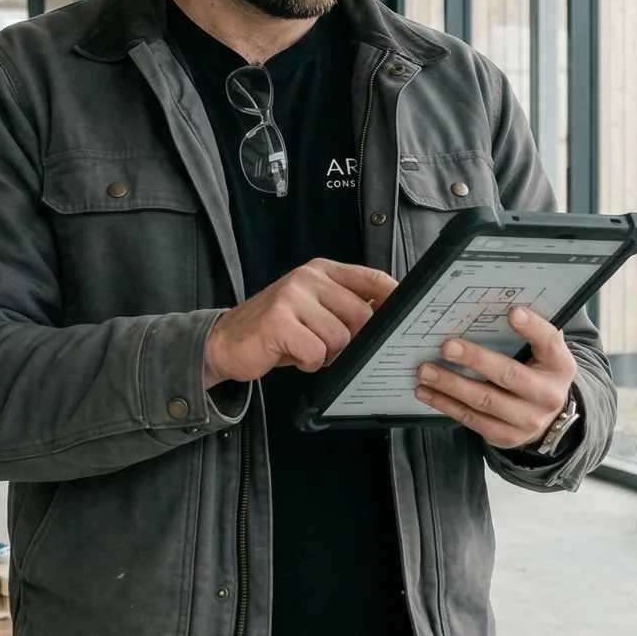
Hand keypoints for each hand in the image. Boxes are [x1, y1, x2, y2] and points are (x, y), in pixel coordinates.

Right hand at [205, 260, 398, 386]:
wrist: (226, 342)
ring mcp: (292, 297)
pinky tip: (292, 355)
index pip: (372, 278)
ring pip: (340, 338)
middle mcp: (307, 278)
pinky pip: (316, 353)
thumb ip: (345, 306)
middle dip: (353, 342)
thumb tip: (389, 319)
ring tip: (305, 349)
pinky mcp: (279, 321)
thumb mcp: (313, 309)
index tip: (410, 315)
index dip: (395, 297)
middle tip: (330, 349)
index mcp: (321, 271)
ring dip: (326, 355)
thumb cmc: (278, 330)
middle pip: (362, 315)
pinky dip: (308, 364)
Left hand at [414, 305, 577, 450]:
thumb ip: (528, 333)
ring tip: (426, 371)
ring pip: (485, 401)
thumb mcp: (543, 353)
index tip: (512, 312)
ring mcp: (528, 420)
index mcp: (560, 365)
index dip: (532, 328)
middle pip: (509, 375)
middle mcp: (548, 395)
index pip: (550, 342)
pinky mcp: (506, 436)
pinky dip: (446, 404)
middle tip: (446, 346)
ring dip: (451, 385)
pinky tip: (426, 391)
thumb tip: (496, 304)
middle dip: (475, 360)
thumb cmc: (536, 372)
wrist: (546, 418)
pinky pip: (472, 420)